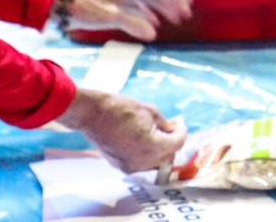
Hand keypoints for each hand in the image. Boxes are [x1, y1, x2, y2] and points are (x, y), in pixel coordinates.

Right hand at [57, 88, 186, 172]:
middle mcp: (142, 161)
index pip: (177, 143)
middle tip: (172, 126)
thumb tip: (175, 128)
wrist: (94, 115)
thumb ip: (165, 124)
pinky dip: (148, 153)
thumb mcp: (151, 112)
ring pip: (155, 162)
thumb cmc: (122, 109)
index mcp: (152, 146)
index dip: (182, 131)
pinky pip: (141, 163)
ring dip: (161, 149)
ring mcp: (130, 166)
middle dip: (172, 141)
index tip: (180, 122)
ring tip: (160, 132)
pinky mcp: (120, 166)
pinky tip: (146, 139)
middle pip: (168, 156)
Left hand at [68, 0, 192, 40]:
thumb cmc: (84, 8)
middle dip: (172, 1)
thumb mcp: (108, 16)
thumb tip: (153, 34)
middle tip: (185, 14)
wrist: (60, 6)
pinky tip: (154, 24)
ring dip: (163, 7)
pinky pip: (139, 4)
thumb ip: (132, 24)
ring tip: (174, 19)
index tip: (187, 1)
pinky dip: (149, 13)